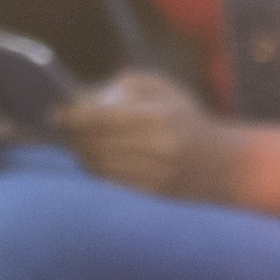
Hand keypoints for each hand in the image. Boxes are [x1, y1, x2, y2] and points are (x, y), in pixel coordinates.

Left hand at [44, 67, 215, 199]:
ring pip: (97, 164)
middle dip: (71, 133)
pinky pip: (108, 180)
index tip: (57, 111)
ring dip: (80, 150)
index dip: (72, 115)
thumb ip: (123, 85)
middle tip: (60, 124)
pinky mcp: (151, 194)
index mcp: (157, 117)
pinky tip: (94, 155)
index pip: (100, 118)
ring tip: (77, 138)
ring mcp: (154, 175)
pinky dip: (94, 167)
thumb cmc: (186, 118)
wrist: (222, 164)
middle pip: (94, 142)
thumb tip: (84, 97)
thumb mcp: (162, 88)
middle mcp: (156, 148)